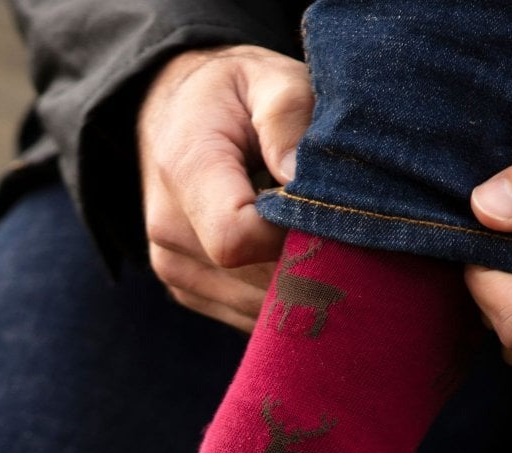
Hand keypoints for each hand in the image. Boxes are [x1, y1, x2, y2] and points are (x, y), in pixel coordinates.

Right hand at [138, 45, 312, 332]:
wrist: (172, 119)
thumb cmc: (230, 96)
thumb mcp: (263, 76)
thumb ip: (286, 113)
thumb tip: (299, 177)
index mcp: (185, 171)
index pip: (236, 238)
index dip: (292, 236)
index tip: (324, 213)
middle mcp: (168, 232)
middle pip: (253, 281)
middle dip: (308, 265)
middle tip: (344, 232)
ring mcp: (173, 269)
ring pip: (255, 309)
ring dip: (298, 286)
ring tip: (317, 241)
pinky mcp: (185, 290)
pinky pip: (246, 317)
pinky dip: (279, 298)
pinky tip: (292, 259)